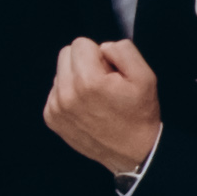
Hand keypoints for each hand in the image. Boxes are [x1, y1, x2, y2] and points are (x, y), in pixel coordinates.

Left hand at [43, 34, 161, 178]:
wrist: (133, 153)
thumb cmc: (139, 114)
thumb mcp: (145, 76)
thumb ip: (123, 50)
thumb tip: (102, 47)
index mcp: (88, 81)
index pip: (80, 43)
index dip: (99, 54)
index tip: (110, 72)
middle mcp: (66, 94)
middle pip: (66, 54)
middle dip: (84, 62)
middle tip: (103, 82)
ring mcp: (55, 108)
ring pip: (60, 72)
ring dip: (75, 78)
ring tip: (95, 97)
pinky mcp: (51, 118)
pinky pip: (55, 91)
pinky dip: (68, 94)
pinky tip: (86, 107)